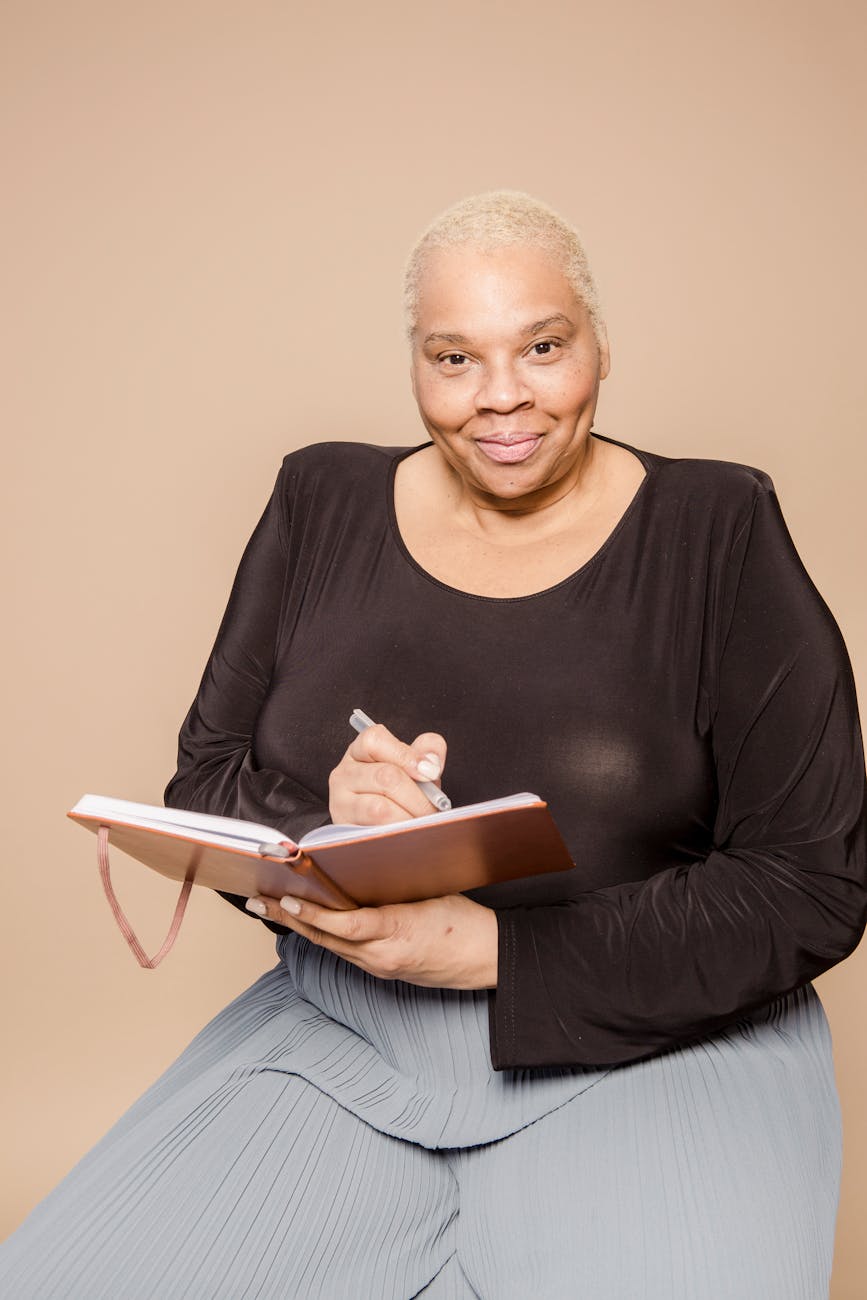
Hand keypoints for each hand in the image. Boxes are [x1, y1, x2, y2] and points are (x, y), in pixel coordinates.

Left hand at [246, 892, 497, 988]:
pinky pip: (343, 951)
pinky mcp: (382, 970)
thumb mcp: (430, 894)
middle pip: (326, 937)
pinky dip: (321, 934)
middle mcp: (382, 956)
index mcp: (397, 933)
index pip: (346, 925)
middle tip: (259, 900)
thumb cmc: (464, 920)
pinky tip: (306, 921)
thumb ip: (392, 888)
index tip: (289, 897)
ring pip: (329, 946)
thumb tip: (356, 868)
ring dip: (299, 926)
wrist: (487, 959)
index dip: (314, 913)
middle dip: (290, 918)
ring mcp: (380, 966)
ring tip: (271, 907)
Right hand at [328, 723, 446, 824]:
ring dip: (408, 818)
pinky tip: (406, 834)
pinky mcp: (343, 830)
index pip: (375, 741)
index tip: (431, 773)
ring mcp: (339, 802)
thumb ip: (428, 752)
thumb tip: (431, 763)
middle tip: (432, 809)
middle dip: (417, 797)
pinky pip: (376, 832)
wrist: (381, 827)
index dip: (407, 756)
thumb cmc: (400, 792)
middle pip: (384, 776)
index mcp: (360, 750)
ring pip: (380, 808)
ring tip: (420, 823)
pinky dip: (397, 834)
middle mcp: (344, 773)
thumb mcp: (414, 767)